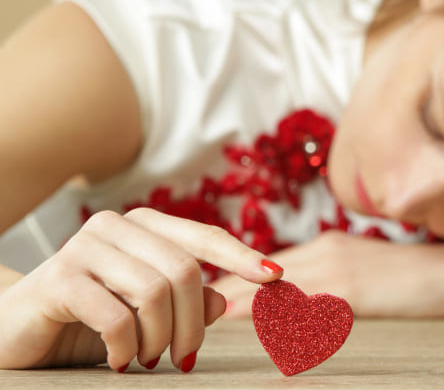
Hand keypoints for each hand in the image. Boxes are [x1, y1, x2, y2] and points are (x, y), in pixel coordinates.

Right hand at [0, 208, 281, 369]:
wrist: (17, 335)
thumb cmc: (89, 320)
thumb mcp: (146, 313)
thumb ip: (187, 301)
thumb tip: (225, 298)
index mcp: (144, 226)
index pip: (204, 238)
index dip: (242, 257)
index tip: (276, 278)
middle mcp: (117, 226)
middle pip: (185, 270)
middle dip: (192, 324)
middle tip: (183, 357)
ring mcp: (86, 247)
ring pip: (156, 291)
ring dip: (159, 338)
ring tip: (144, 358)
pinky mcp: (60, 278)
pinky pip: (117, 315)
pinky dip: (126, 347)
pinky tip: (118, 360)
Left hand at [212, 230, 443, 317]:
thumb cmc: (413, 275)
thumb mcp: (362, 269)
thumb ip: (327, 278)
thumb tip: (291, 299)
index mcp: (324, 247)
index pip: (264, 265)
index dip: (232, 280)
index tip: (202, 293)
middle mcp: (323, 252)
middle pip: (261, 276)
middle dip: (226, 293)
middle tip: (189, 309)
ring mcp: (337, 270)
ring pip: (275, 291)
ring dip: (241, 309)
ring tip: (206, 324)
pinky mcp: (353, 291)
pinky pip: (307, 309)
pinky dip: (278, 323)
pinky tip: (258, 335)